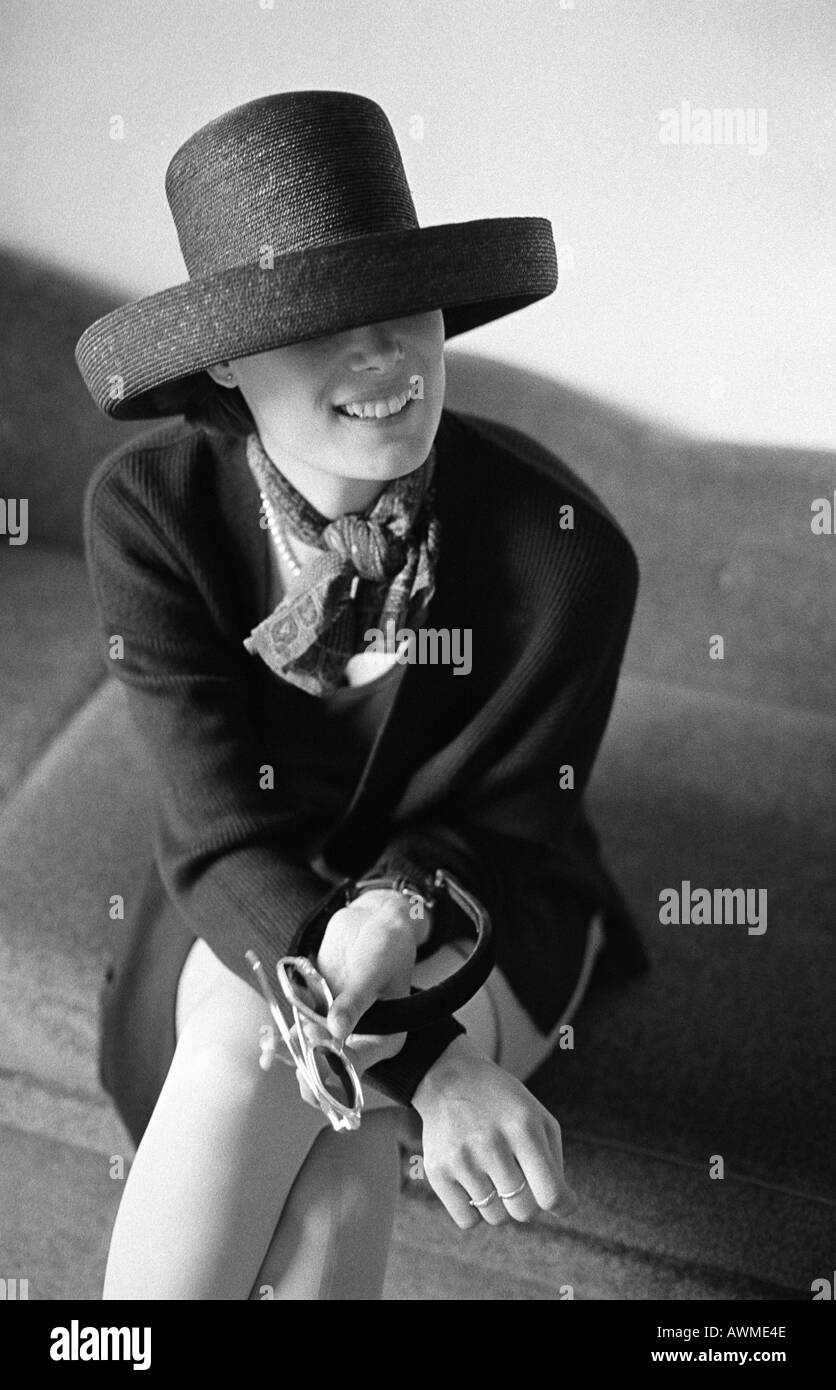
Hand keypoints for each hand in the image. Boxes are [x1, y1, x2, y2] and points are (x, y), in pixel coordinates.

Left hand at [263, 888, 428, 1106]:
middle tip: (280, 1052)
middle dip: (301, 1065)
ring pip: (309, 1049)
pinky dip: (283, 1029)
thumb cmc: (388, 943)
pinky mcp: (321, 1007)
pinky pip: (299, 1025)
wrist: (376, 917)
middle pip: (327, 1066)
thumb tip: (336, 1030)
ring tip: (268, 1046)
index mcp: (383, 1039)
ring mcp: (337, 1024)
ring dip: (286, 1050)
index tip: (309, 1054)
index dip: (327, 1067)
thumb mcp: (374, 970)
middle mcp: (360, 1038)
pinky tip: (268, 1033)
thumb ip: (355, 1001)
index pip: (352, 1069)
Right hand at [412, 1035, 577, 1228]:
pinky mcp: (438, 1171)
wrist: (450, 1080)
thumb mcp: (538, 1118)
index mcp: (523, 1128)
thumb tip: (562, 1206)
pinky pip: (467, 1220)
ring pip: (496, 1217)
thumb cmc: (503, 1105)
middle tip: (521, 1183)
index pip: (551, 1193)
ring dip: (501, 1205)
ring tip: (494, 1176)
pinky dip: (474, 1211)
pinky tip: (474, 1185)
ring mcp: (462, 1159)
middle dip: (528, 1202)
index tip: (562, 1204)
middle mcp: (492, 1143)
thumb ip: (555, 1161)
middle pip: (524, 1210)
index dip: (562, 1205)